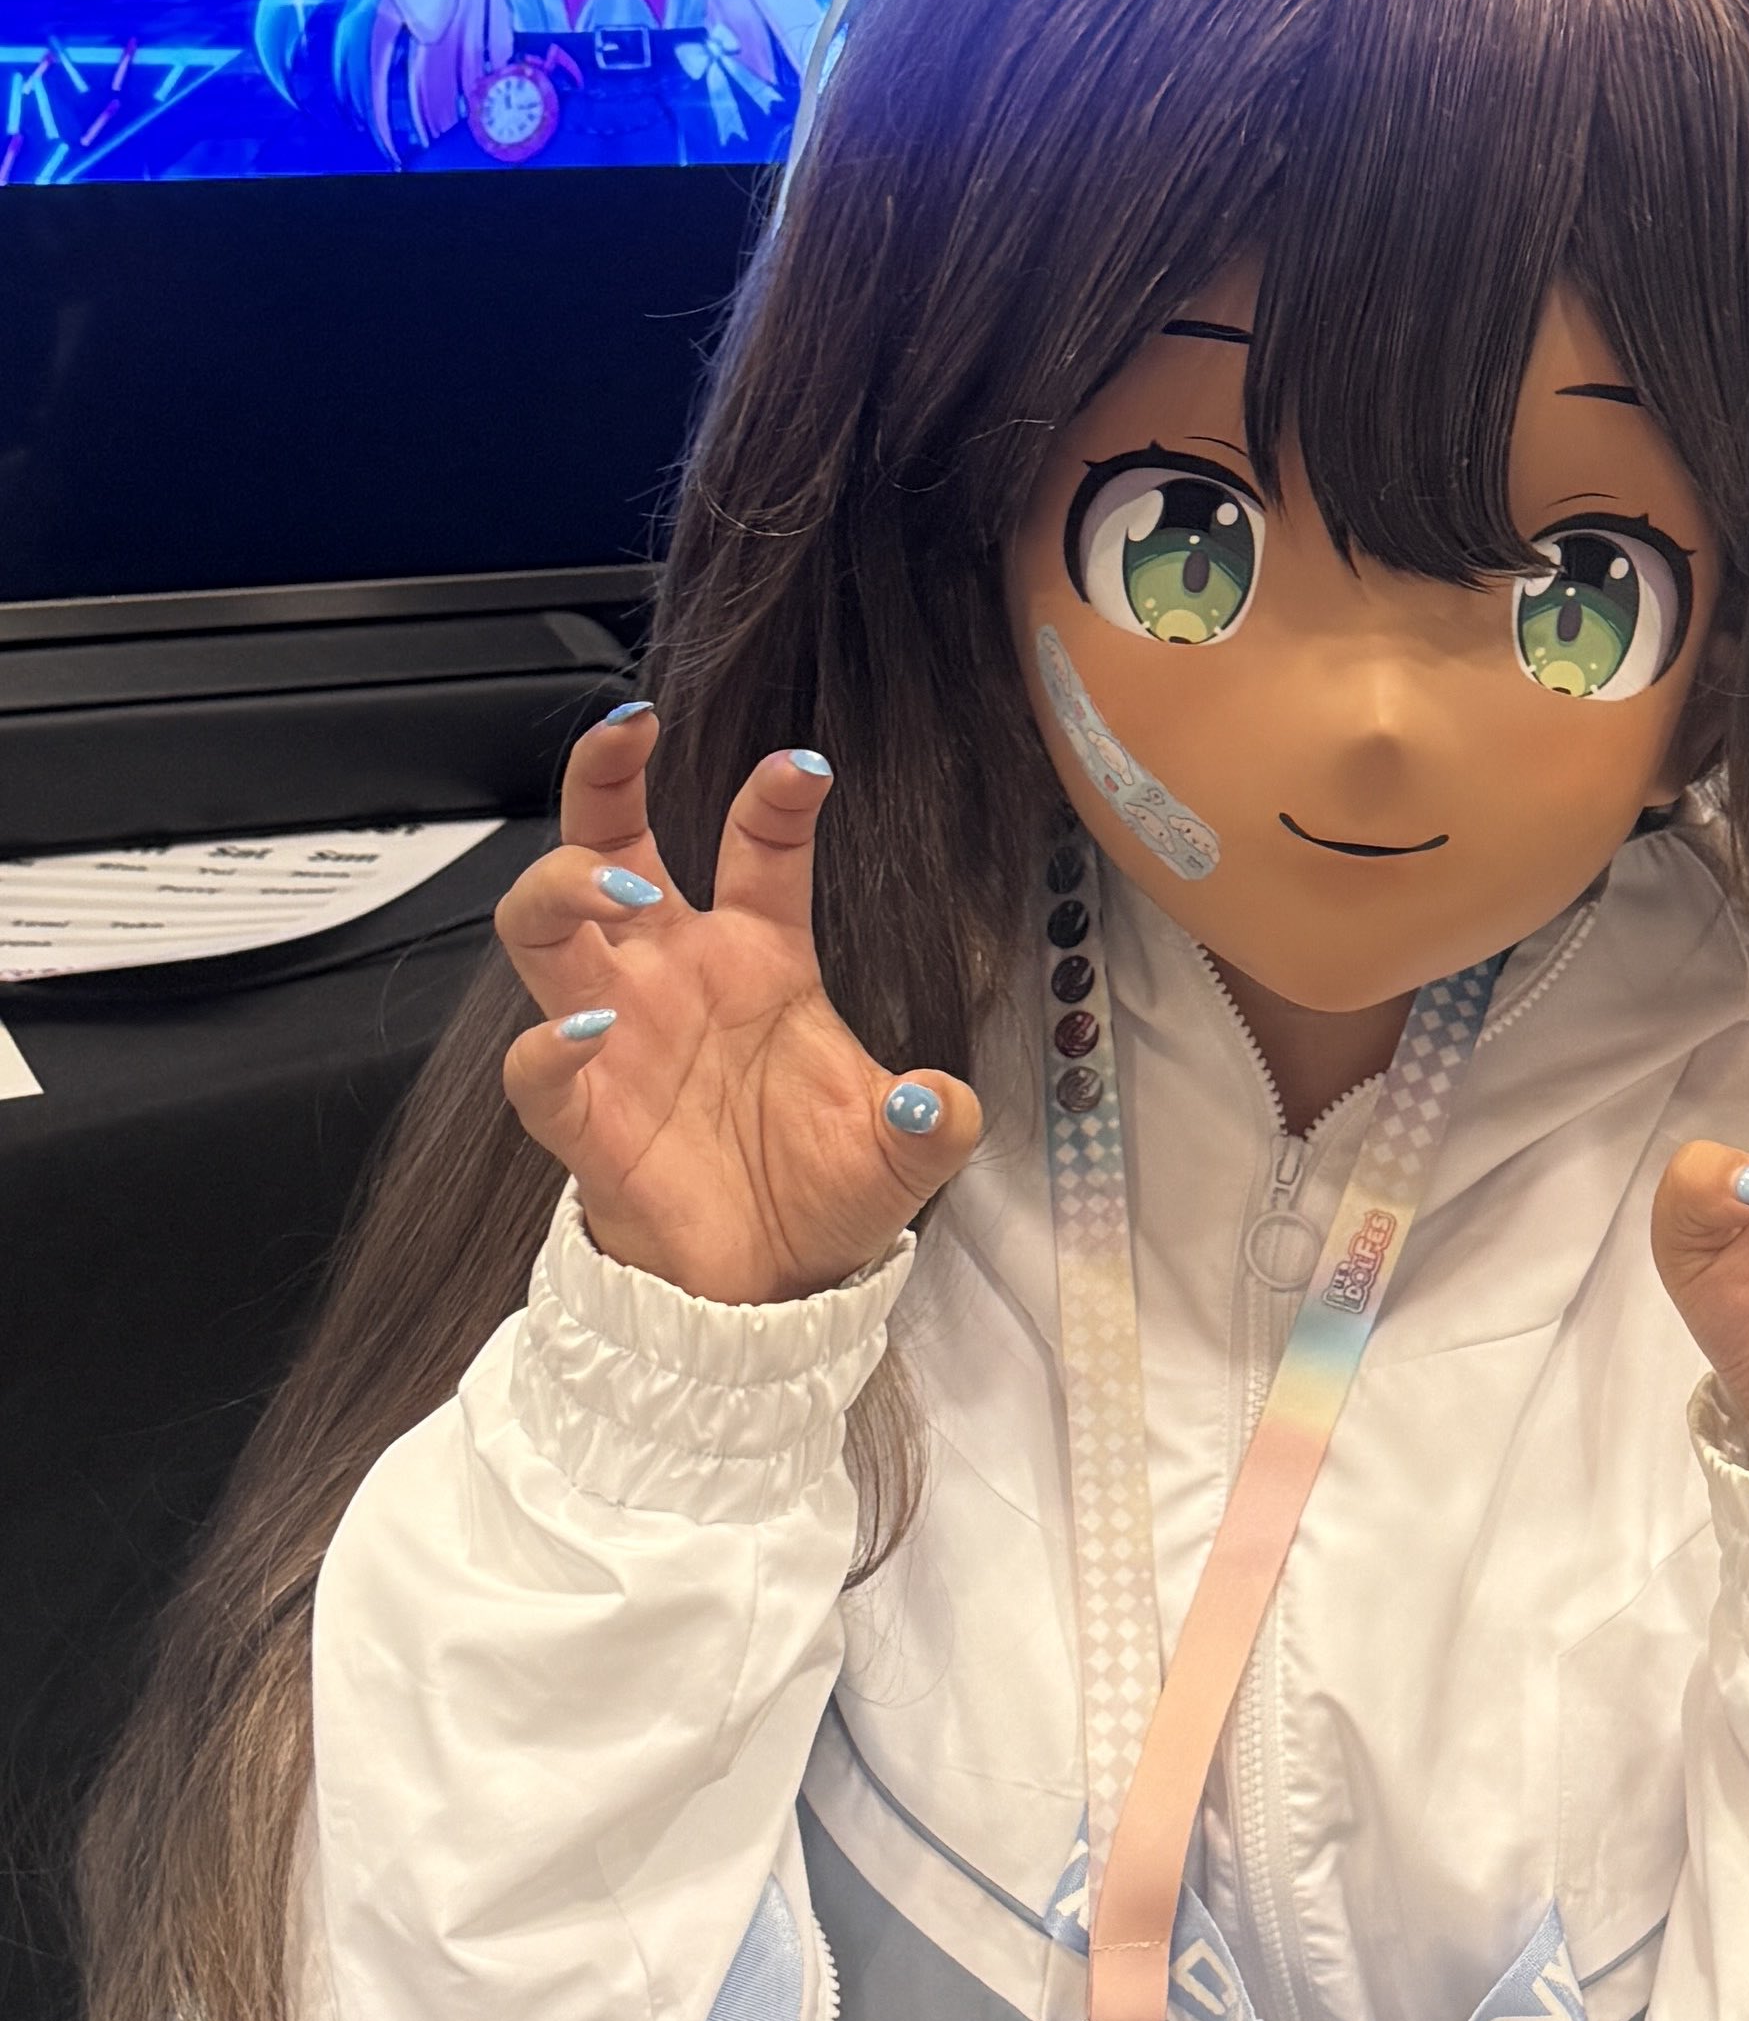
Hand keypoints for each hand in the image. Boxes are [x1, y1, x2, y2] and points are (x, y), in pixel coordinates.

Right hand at [495, 707, 979, 1302]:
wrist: (768, 1293)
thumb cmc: (822, 1192)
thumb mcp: (898, 1151)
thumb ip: (930, 1121)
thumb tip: (939, 1097)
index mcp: (758, 956)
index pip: (755, 847)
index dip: (772, 798)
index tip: (803, 767)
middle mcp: (675, 975)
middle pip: (612, 842)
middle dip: (607, 777)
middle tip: (627, 727)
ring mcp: (618, 1037)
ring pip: (546, 928)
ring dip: (569, 886)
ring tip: (622, 886)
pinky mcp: (582, 1117)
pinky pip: (537, 1067)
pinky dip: (549, 1044)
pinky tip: (589, 1030)